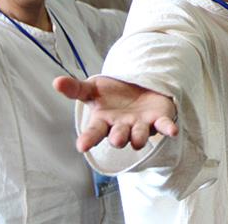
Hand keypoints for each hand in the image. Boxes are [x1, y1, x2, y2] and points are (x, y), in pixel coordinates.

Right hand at [53, 76, 178, 152]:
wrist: (138, 88)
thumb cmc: (111, 95)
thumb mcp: (93, 89)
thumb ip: (75, 89)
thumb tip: (55, 81)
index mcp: (103, 122)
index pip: (93, 133)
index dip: (88, 139)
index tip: (81, 146)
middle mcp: (121, 128)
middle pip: (118, 136)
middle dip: (118, 138)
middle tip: (116, 139)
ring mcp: (140, 125)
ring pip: (139, 135)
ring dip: (138, 137)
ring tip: (137, 139)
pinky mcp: (159, 119)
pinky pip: (163, 126)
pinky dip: (167, 129)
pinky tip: (172, 132)